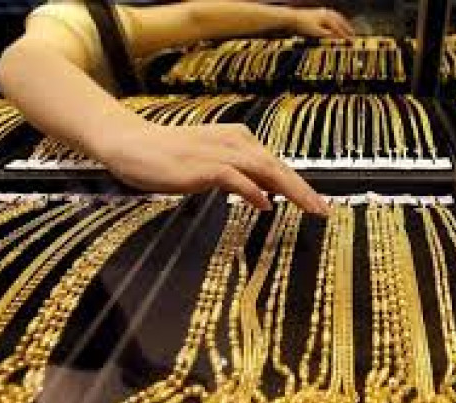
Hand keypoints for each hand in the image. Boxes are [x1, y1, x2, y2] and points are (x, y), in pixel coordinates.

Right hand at [96, 122, 328, 215]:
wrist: (132, 144)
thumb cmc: (171, 157)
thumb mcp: (213, 164)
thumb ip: (242, 176)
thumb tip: (267, 195)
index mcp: (239, 139)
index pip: (277, 165)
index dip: (300, 185)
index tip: (317, 204)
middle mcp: (235, 142)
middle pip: (278, 168)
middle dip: (304, 190)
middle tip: (324, 211)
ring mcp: (220, 152)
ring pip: (266, 171)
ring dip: (291, 190)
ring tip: (310, 208)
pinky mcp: (204, 165)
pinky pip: (236, 179)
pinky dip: (253, 191)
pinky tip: (265, 205)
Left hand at [292, 7, 354, 37]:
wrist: (291, 18)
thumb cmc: (303, 26)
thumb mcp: (316, 33)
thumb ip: (328, 37)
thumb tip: (338, 41)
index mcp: (328, 18)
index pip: (340, 29)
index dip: (346, 37)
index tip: (352, 43)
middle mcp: (327, 13)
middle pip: (341, 22)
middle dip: (348, 30)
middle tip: (354, 37)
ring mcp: (323, 12)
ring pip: (338, 18)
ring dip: (344, 25)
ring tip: (349, 30)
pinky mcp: (320, 13)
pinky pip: (333, 17)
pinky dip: (338, 21)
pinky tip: (337, 25)